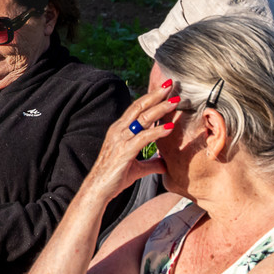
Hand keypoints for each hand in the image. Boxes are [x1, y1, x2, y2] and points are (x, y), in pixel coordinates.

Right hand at [82, 82, 181, 200]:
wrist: (98, 189)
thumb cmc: (114, 178)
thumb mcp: (136, 168)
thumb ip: (151, 163)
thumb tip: (165, 163)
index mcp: (119, 130)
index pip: (136, 108)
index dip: (151, 98)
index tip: (165, 89)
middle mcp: (118, 130)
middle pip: (139, 107)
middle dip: (155, 95)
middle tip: (170, 84)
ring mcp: (120, 139)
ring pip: (142, 118)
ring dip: (160, 108)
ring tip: (175, 101)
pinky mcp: (124, 151)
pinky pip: (143, 137)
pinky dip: (158, 131)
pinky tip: (171, 127)